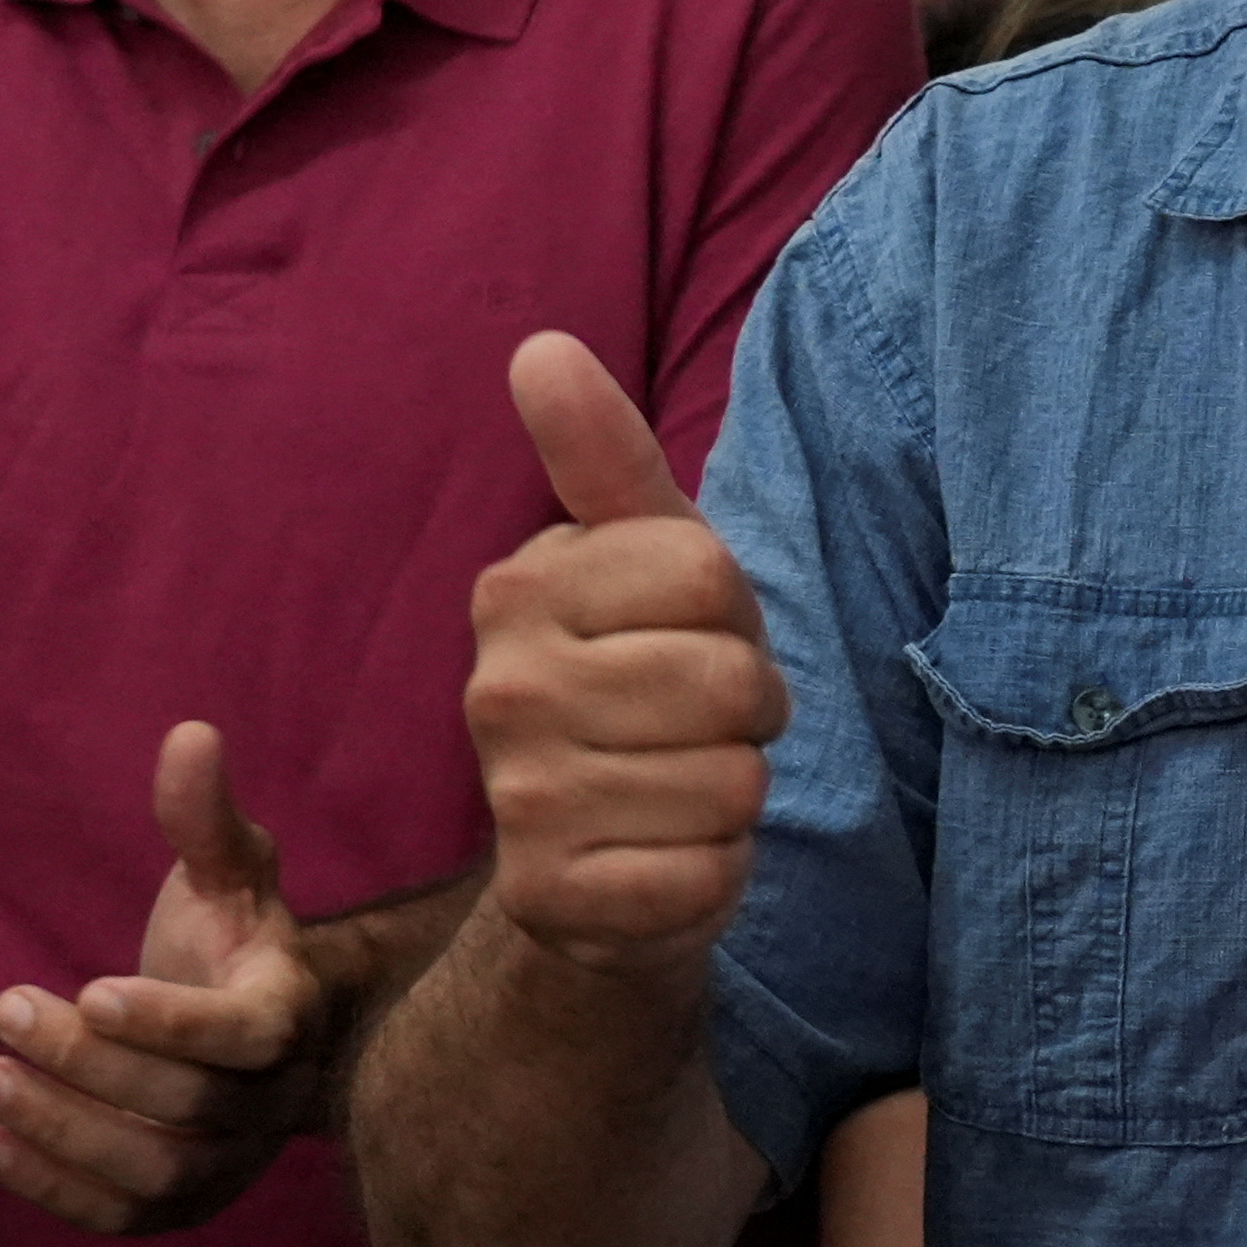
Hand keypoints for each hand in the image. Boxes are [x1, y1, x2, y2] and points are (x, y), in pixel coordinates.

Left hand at [0, 721, 328, 1234]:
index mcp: (287, 1013)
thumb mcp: (227, 871)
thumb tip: (189, 735)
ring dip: (63, 1131)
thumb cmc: (232, 937)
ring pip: (155, 1172)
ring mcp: (230, 1162)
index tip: (91, 987)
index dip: (171, 1022)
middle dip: (88, 1063)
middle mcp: (270, 1101)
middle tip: (4, 1009)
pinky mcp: (184, 1204)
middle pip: (187, 1104)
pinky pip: (123, 1218)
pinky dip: (53, 1190)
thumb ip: (204, 816)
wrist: (261, 1032)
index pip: (247, 1036)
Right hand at [467, 333, 784, 979]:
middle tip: (696, 731)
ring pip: (729, 785)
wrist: (599, 868)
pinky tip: (667, 862)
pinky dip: (714, 876)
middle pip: (730, 682)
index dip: (737, 620)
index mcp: (521, 588)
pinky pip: (702, 877)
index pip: (711, 575)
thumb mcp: (644, 564)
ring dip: (733, 798)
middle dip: (748, 715)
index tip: (694, 644)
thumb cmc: (644, 687)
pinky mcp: (547, 899)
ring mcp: (516, 800)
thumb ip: (606, 459)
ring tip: (679, 792)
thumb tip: (542, 346)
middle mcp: (498, 689)